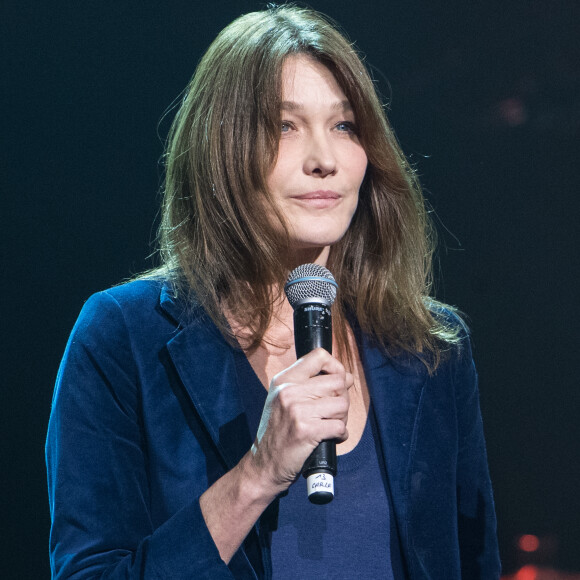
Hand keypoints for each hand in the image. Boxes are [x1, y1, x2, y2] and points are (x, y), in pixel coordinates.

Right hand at [248, 348, 352, 495]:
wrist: (263, 464)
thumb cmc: (279, 431)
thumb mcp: (283, 399)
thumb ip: (309, 384)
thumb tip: (346, 376)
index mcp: (284, 379)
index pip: (319, 355)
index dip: (336, 367)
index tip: (337, 383)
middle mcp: (289, 390)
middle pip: (338, 382)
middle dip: (342, 399)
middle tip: (333, 412)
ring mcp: (297, 410)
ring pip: (342, 404)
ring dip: (342, 418)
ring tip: (330, 425)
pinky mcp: (306, 430)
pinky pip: (339, 426)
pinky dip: (341, 434)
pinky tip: (331, 438)